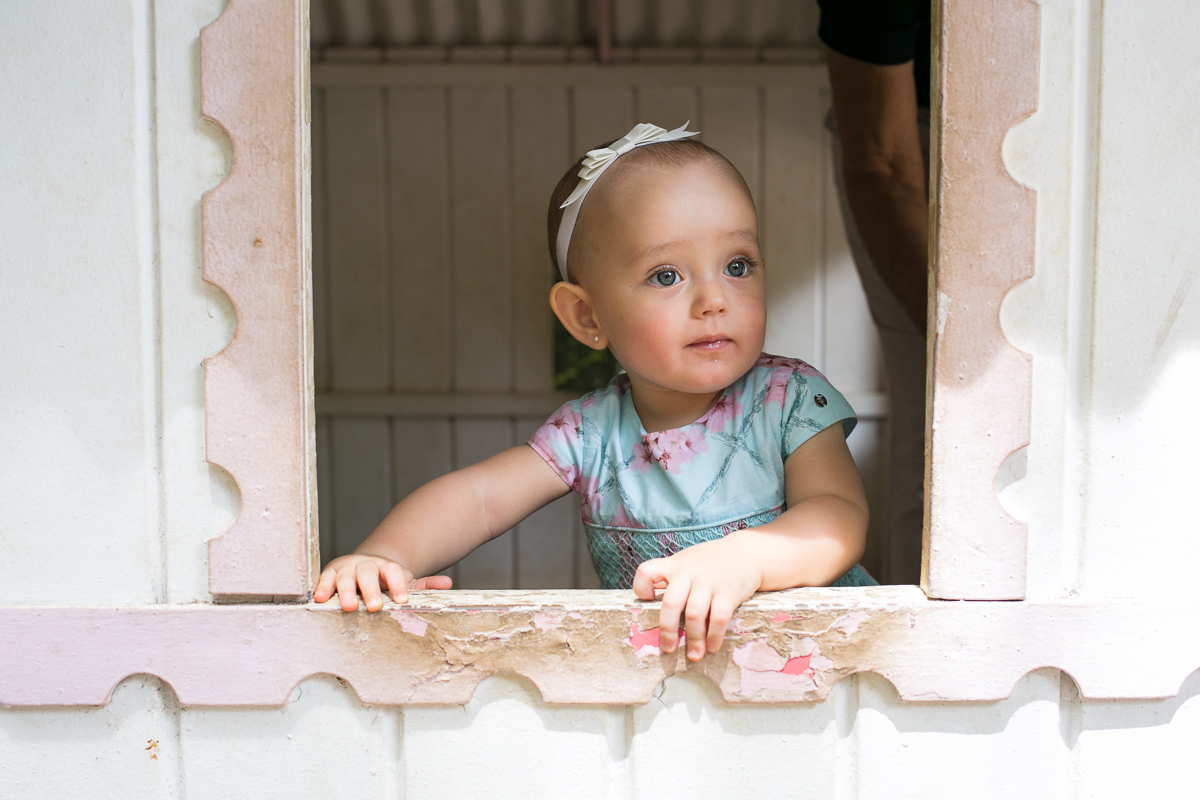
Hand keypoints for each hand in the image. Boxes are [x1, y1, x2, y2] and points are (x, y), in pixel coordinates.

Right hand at [313, 554, 451, 611]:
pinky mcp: (329, 574)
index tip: (402, 601)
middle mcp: (366, 565)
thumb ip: (424, 585)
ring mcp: (347, 568)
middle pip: (368, 573)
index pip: (393, 572)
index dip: (398, 585)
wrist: (363, 568)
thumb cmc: (385, 581)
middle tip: (374, 607)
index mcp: (386, 566)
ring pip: (345, 577)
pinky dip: (321, 588)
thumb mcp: (404, 582)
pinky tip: (319, 599)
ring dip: (344, 591)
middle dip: (370, 589)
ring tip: (348, 606)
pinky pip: (324, 580)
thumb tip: (448, 584)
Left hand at [631, 538, 761, 660]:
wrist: (746, 553)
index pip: (646, 571)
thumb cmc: (711, 563)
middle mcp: (689, 571)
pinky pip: (719, 618)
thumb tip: (657, 610)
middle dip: (667, 630)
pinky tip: (713, 646)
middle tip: (668, 649)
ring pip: (694, 614)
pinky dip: (714, 635)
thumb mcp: (687, 562)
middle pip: (671, 603)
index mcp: (674, 565)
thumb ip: (673, 580)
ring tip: (694, 655)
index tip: (647, 601)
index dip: (641, 588)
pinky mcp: (729, 591)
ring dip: (694, 639)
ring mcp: (709, 581)